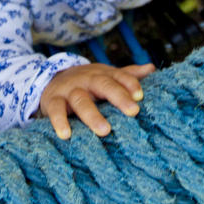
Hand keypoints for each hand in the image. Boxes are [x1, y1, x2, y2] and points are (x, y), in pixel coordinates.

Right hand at [39, 62, 155, 139]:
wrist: (51, 79)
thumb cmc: (87, 83)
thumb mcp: (105, 76)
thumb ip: (127, 74)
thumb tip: (152, 68)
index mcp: (102, 74)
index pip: (119, 76)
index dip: (130, 84)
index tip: (141, 97)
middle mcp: (86, 79)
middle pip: (103, 84)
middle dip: (118, 96)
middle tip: (133, 111)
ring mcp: (69, 89)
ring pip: (81, 100)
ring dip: (92, 115)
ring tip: (105, 131)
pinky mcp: (52, 100)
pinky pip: (55, 110)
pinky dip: (60, 121)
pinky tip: (66, 135)